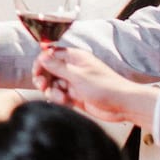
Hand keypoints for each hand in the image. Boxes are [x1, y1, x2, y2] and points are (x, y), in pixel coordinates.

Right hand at [35, 48, 155, 126]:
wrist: (122, 105)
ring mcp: (74, 82)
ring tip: (63, 98)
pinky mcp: (75, 95)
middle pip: (49, 70)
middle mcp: (73, 68)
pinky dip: (60, 100)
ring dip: (53, 92)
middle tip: (44, 86)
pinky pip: (60, 95)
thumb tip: (42, 56)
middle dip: (44, 79)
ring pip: (53, 85)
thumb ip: (58, 67)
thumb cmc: (106, 86)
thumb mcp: (78, 76)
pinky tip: (68, 102)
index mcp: (75, 57)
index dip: (41, 63)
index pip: (51, 55)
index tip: (38, 73)